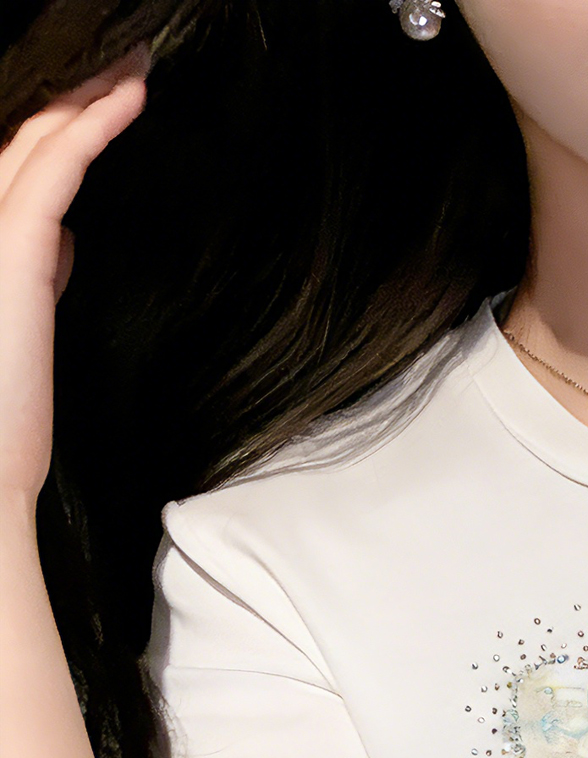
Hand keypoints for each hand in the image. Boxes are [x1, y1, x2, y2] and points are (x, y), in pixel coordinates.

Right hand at [0, 46, 149, 504]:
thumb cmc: (5, 420)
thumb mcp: (23, 332)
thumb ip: (38, 276)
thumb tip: (65, 242)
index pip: (14, 173)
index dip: (56, 131)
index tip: (101, 106)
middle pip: (17, 142)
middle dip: (69, 98)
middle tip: (119, 63)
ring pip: (35, 139)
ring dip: (87, 94)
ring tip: (131, 63)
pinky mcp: (9, 248)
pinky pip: (57, 168)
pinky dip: (94, 122)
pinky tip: (129, 93)